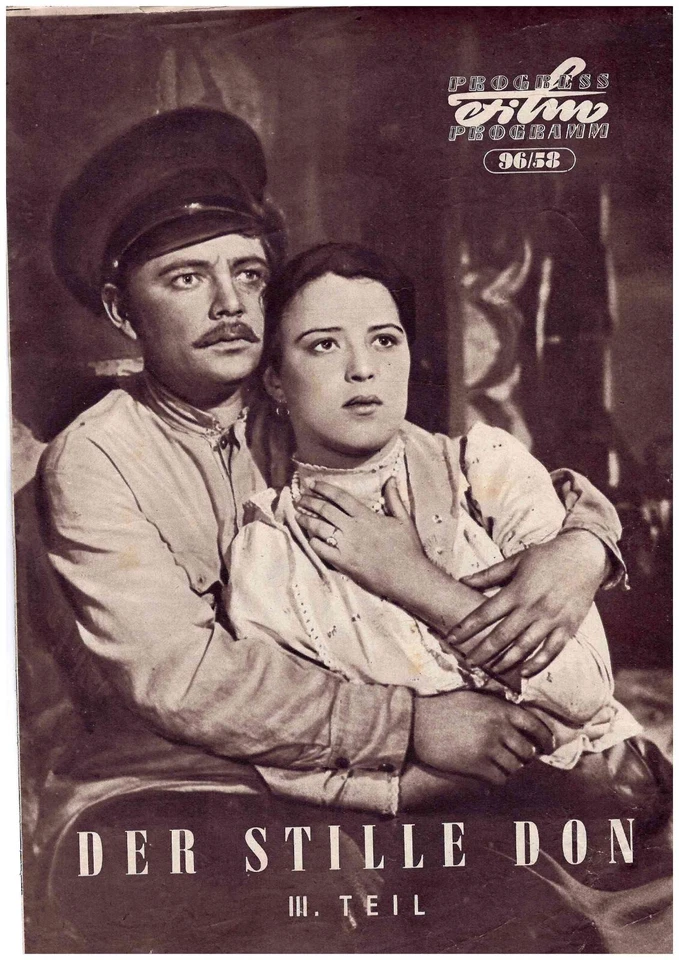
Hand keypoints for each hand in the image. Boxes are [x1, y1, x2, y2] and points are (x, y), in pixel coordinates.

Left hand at [294, 477, 426, 598]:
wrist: (408, 577)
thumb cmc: (407, 548)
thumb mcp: (403, 519)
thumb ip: (394, 498)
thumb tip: (390, 479)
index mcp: (366, 516)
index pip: (340, 497)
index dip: (323, 488)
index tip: (312, 484)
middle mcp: (353, 529)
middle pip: (325, 510)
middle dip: (309, 502)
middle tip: (300, 498)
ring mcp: (347, 546)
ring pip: (320, 529)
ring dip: (306, 520)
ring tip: (297, 515)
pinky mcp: (344, 563)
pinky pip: (322, 550)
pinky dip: (313, 542)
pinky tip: (308, 538)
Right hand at [412, 691, 553, 785]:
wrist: (417, 722)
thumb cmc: (445, 708)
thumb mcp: (474, 699)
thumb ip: (498, 708)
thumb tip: (521, 721)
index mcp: (499, 708)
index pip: (535, 726)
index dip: (546, 739)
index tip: (548, 747)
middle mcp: (497, 728)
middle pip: (527, 751)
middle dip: (525, 756)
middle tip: (518, 757)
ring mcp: (487, 747)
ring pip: (515, 767)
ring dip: (511, 768)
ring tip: (501, 764)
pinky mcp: (475, 765)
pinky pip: (500, 779)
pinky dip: (499, 778)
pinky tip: (491, 773)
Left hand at [450, 530, 607, 677]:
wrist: (585, 555)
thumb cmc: (546, 557)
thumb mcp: (516, 561)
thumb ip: (489, 574)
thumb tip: (462, 580)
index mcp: (517, 591)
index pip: (485, 613)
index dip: (466, 628)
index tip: (451, 639)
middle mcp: (533, 607)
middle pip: (501, 636)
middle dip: (481, 651)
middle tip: (468, 662)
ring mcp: (552, 619)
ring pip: (524, 647)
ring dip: (505, 661)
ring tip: (490, 670)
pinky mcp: (568, 627)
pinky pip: (551, 651)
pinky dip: (537, 664)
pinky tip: (523, 672)